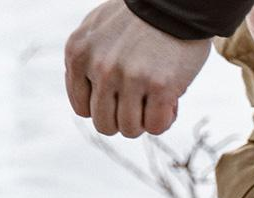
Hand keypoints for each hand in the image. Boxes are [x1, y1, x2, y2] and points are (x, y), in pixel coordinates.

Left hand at [65, 0, 210, 136]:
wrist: (174, 3)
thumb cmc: (139, 20)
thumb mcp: (98, 32)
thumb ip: (87, 62)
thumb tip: (88, 106)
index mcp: (79, 53)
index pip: (83, 109)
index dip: (105, 108)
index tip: (120, 96)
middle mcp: (101, 67)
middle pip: (105, 125)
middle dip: (124, 120)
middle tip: (140, 103)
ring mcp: (130, 78)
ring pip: (130, 129)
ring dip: (145, 121)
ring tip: (155, 100)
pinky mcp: (160, 87)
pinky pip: (157, 127)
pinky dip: (165, 120)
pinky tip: (170, 102)